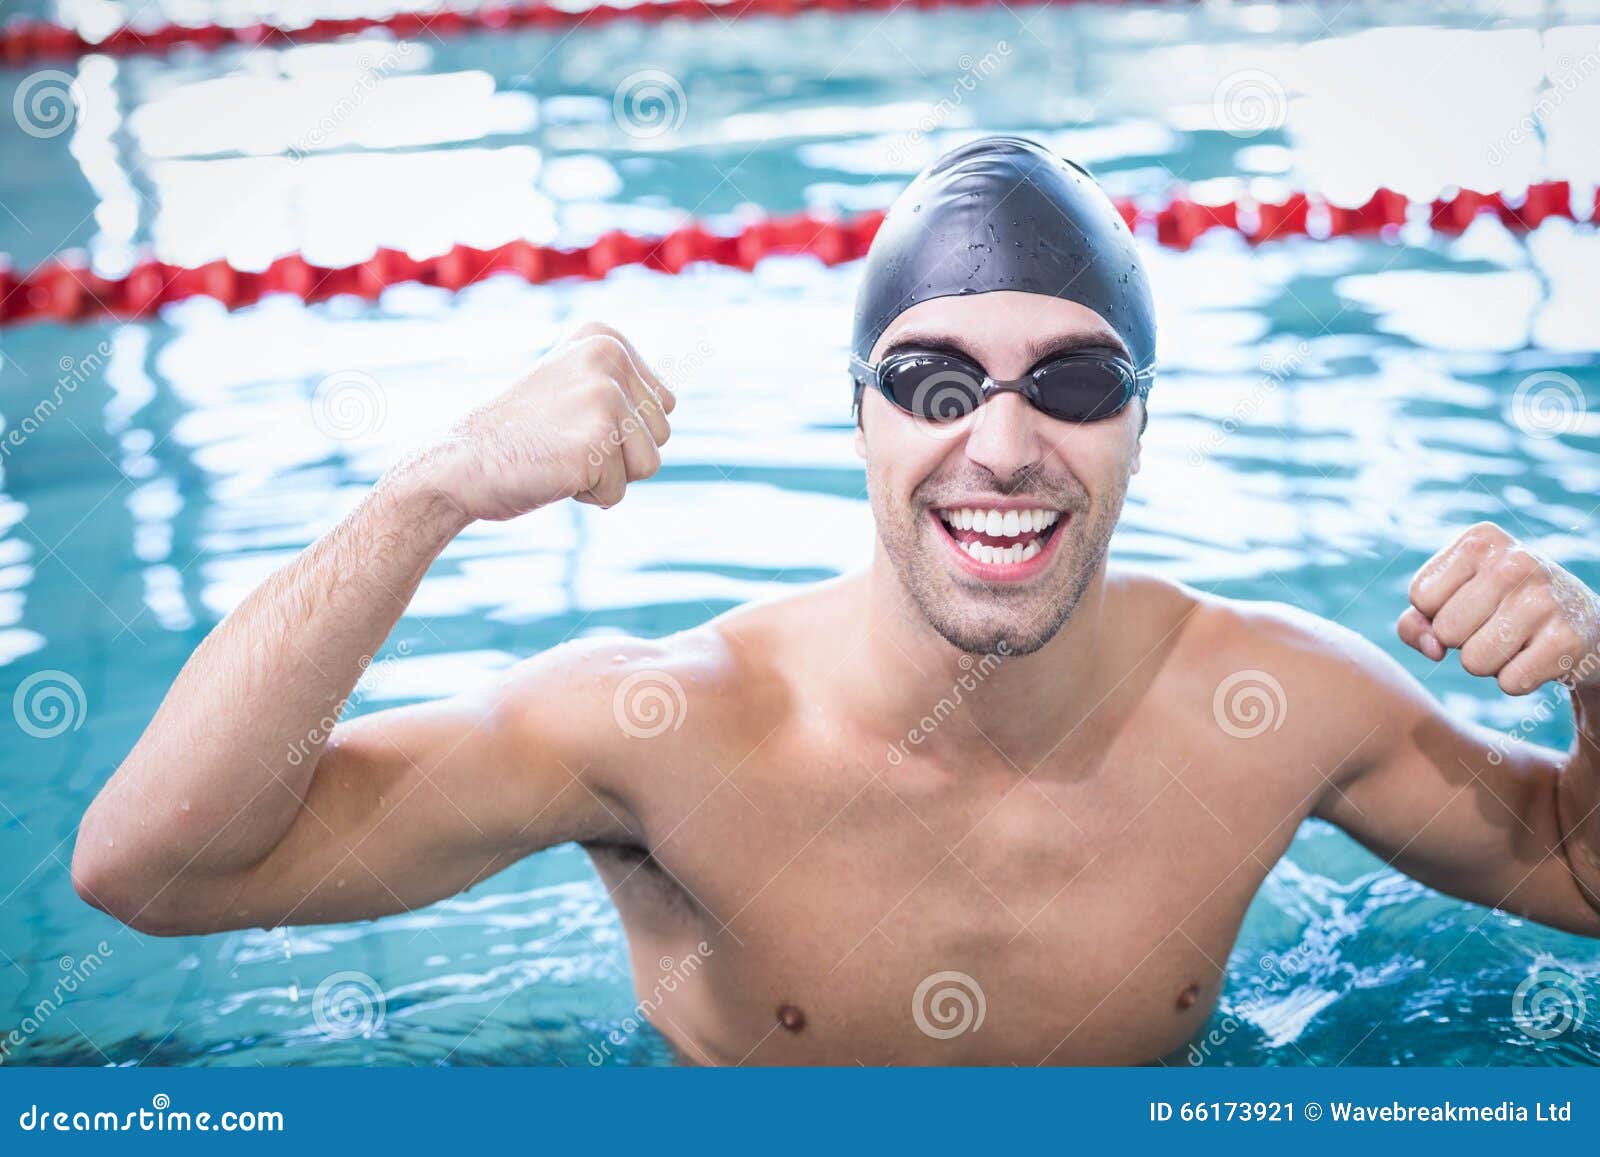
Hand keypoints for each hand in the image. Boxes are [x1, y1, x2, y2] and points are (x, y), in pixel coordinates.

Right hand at [422, 321, 674, 521]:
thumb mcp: (573, 389)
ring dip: (608, 476)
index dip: (624, 431)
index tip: (573, 419)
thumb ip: (620, 387)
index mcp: (605, 338)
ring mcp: (602, 398)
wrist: (459, 463)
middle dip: (620, 455)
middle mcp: (608, 358)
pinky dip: (588, 495)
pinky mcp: (594, 442)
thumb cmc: (519, 435)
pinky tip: (551, 472)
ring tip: (560, 456)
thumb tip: (671, 399)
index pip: (664, 405)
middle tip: (563, 441)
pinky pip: (619, 492)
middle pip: (662, 434)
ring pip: (649, 465)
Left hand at [1399, 521, 1599, 694]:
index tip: (1471, 602)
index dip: (1437, 613)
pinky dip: (1517, 679)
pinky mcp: (1567, 640)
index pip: (1421, 596)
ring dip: (1488, 663)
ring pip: (1473, 661)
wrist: (1583, 623)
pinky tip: (1537, 655)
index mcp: (1480, 540)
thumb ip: (1417, 622)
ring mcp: (1545, 599)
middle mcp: (1516, 561)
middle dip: (1462, 641)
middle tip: (1496, 625)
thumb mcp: (1452, 599)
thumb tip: (1432, 649)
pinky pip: (1510, 683)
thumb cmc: (1500, 608)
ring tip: (1516, 640)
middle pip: (1445, 631)